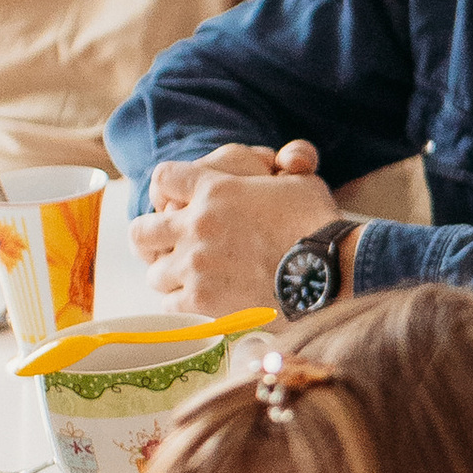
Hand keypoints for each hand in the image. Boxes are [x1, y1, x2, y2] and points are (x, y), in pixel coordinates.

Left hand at [131, 142, 337, 307]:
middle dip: (150, 239)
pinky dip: (183, 304)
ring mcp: (194, 263)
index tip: (174, 201)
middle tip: (162, 247)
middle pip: (142, 230)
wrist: (329, 270)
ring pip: (155, 273)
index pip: (164, 178)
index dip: (167, 190)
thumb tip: (283, 167)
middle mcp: (196, 224)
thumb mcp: (298, 183)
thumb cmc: (320, 224)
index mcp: (215, 188)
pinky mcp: (201, 299)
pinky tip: (200, 303)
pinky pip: (170, 305)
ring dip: (171, 276)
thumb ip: (274, 176)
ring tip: (189, 280)